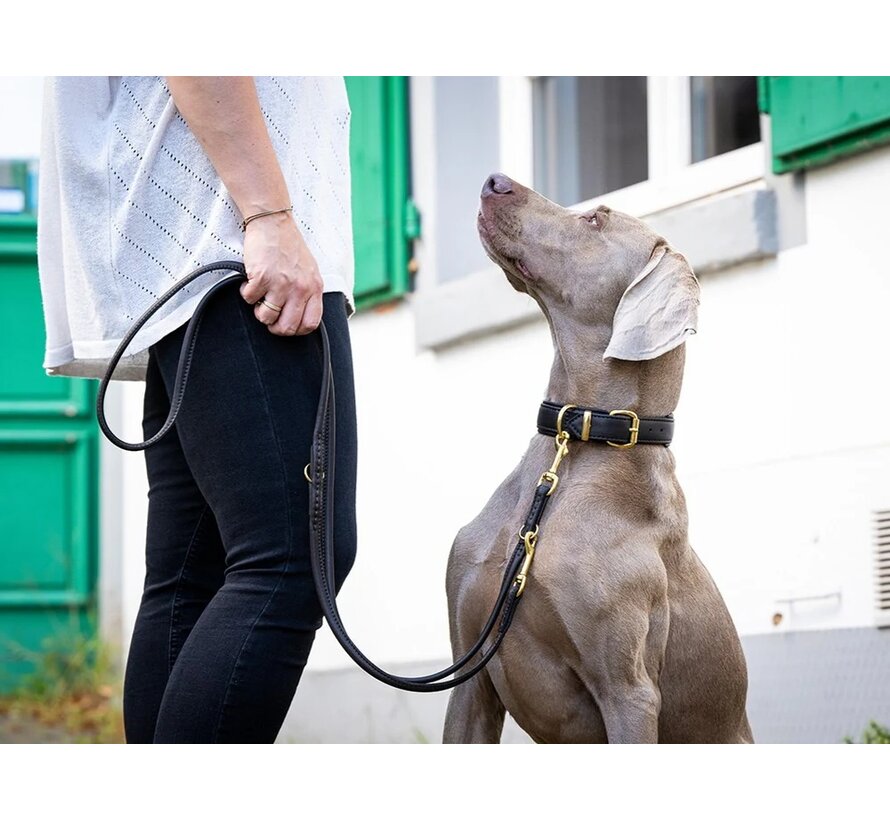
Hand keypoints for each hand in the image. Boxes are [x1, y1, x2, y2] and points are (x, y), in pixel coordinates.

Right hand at [239, 210, 323, 335]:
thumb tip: (300, 317)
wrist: (273, 222)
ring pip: (266, 317)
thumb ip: (308, 293)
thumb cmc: (290, 246)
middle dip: (274, 327)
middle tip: (269, 315)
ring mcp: (280, 284)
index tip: (286, 324)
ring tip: (260, 295)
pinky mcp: (261, 277)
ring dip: (258, 309)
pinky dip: (246, 293)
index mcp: (314, 288)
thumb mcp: (309, 271)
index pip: (310, 324)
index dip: (296, 330)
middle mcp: (300, 288)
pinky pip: (249, 299)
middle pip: (287, 327)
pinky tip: (252, 280)